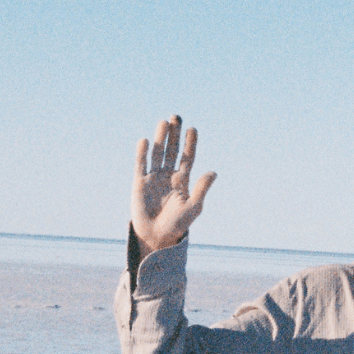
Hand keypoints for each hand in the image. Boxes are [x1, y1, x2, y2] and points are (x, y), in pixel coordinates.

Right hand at [131, 115, 216, 257]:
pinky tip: (145, 140)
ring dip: (160, 138)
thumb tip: (213, 172)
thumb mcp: (194, 206)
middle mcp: (168, 175)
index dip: (190, 143)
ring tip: (164, 122)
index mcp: (183, 180)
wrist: (157, 236)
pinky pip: (141, 165)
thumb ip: (202, 189)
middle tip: (176, 117)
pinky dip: (142, 153)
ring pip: (157, 153)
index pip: (187, 157)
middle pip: (172, 150)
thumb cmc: (178, 224)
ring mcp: (153, 177)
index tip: (193, 129)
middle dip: (174, 134)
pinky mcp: (139, 183)